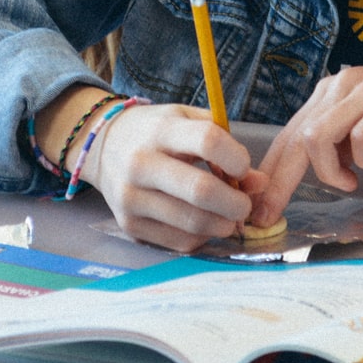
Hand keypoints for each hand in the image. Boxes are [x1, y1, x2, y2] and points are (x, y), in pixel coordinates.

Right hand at [82, 102, 267, 253]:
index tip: (244, 167)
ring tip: (229, 217)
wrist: (103, 146)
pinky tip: (205, 224)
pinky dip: (202, 237)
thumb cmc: (156, 131)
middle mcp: (141, 164)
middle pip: (201, 191)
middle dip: (236, 203)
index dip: (237, 159)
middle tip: (245, 205)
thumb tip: (259, 184)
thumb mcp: (188, 121)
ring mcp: (131, 198)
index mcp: (161, 130)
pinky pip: (179, 241)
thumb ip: (226, 146)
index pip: (208, 142)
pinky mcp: (128, 225)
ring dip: (222, 225)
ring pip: (192, 222)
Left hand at [250, 41, 362, 226]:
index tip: (260, 208)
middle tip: (271, 214)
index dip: (271, 173)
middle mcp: (342, 86)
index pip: (289, 135)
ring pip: (318, 136)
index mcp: (331, 93)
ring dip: (329, 171)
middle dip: (279, 183)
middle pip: (295, 138)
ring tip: (352, 181)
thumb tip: (328, 168)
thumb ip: (345, 139)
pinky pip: (362, 136)